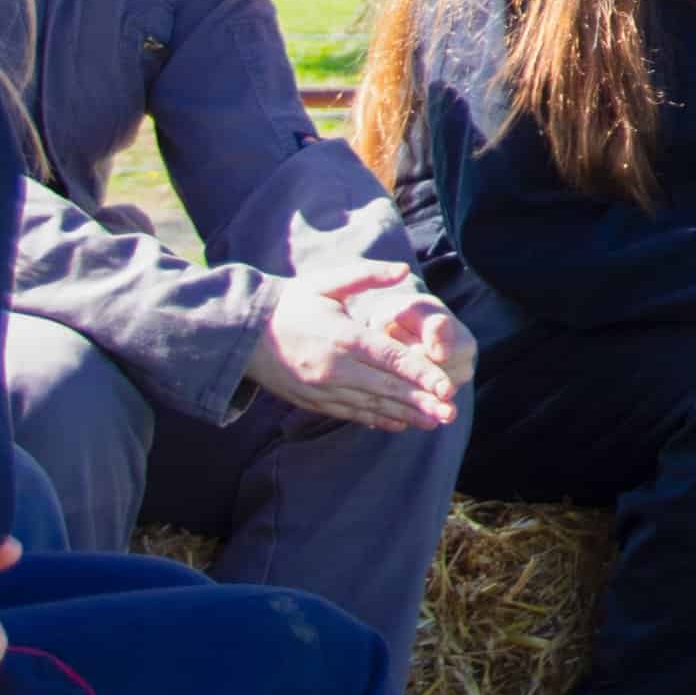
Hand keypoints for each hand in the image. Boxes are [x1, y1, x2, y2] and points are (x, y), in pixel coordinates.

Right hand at [246, 260, 460, 430]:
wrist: (244, 333)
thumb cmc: (290, 303)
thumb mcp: (326, 282)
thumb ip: (367, 275)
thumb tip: (402, 270)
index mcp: (343, 337)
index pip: (391, 358)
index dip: (421, 374)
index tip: (446, 386)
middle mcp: (336, 368)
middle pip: (387, 388)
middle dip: (422, 401)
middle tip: (451, 413)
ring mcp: (324, 389)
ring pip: (373, 405)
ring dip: (406, 415)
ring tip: (435, 422)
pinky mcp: (315, 401)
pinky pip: (353, 414)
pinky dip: (378, 419)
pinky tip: (400, 424)